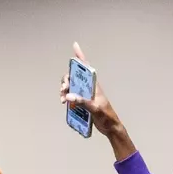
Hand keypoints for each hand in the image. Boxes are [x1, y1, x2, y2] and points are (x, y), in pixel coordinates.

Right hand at [61, 43, 134, 158]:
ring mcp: (85, 95)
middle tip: (64, 88)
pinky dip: (67, 98)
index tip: (75, 45)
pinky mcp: (83, 103)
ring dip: (65, 90)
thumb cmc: (106, 116)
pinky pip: (72, 97)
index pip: (86, 67)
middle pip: (74, 77)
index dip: (80, 56)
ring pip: (71, 87)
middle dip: (66, 80)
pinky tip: (65, 103)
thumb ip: (82, 101)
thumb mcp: (95, 108)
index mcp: (94, 85)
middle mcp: (89, 88)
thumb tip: (69, 96)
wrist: (110, 128)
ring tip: (62, 99)